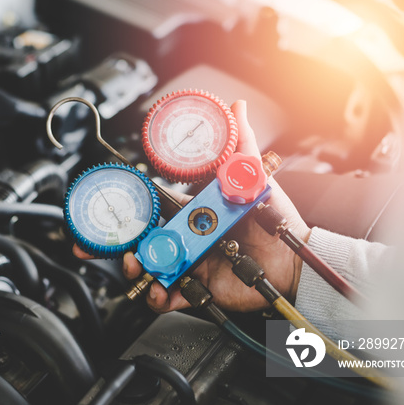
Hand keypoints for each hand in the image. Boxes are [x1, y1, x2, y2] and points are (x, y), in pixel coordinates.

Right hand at [73, 100, 310, 312]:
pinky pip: (169, 296)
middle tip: (110, 247)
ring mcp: (190, 263)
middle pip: (143, 240)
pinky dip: (159, 297)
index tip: (115, 209)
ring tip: (137, 266)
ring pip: (150, 267)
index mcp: (193, 212)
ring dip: (135, 268)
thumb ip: (242, 143)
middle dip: (120, 244)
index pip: (154, 207)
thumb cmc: (274, 219)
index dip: (132, 208)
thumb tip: (236, 107)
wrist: (293, 258)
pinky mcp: (197, 289)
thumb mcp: (254, 176)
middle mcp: (186, 237)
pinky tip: (160, 291)